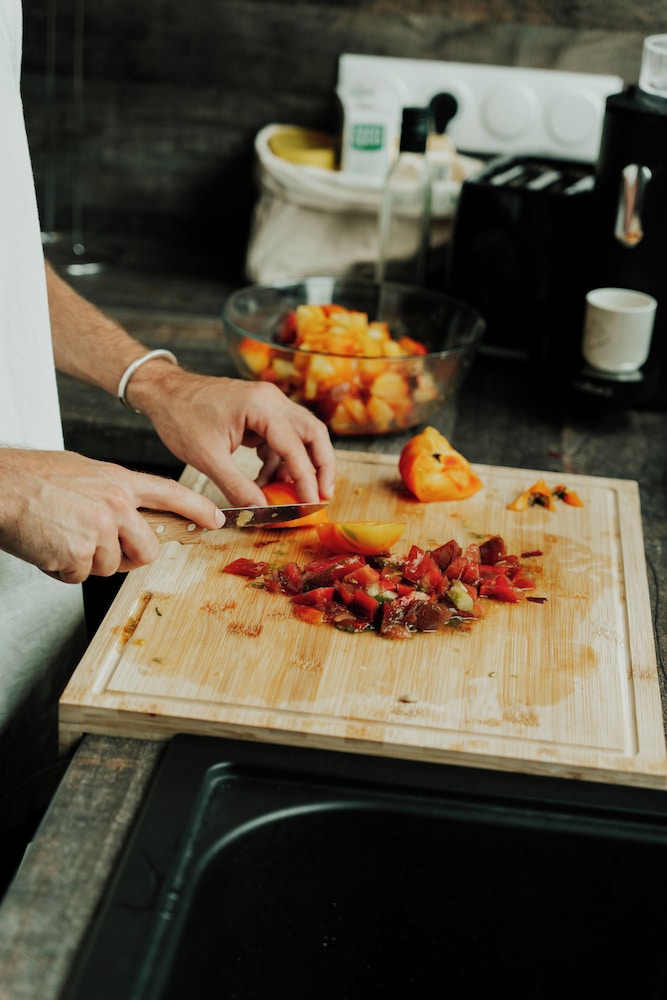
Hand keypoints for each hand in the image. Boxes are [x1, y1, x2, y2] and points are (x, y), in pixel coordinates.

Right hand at [0, 449, 223, 583]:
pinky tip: (47, 545)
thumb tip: (127, 513)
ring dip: (85, 562)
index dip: (197, 508)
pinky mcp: (80, 553)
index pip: (170, 494)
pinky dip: (62, 569)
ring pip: (110, 567)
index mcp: (118, 481)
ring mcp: (100, 530)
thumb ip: (111, 493)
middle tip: (101, 549)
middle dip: (129, 558)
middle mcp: (116, 505)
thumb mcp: (83, 472)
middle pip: (148, 550)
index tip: (216, 519)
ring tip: (60, 536)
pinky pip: (80, 576)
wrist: (0, 487)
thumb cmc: (32, 479)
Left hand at [132, 372, 336, 506]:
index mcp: (261, 405)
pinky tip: (267, 481)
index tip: (312, 503)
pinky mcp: (261, 413)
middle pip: (313, 433)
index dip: (307, 477)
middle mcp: (272, 400)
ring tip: (291, 494)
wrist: (164, 393)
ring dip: (300, 466)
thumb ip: (237, 486)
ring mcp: (268, 404)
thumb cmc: (181, 417)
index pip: (295, 445)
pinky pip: (282, 439)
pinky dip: (280, 462)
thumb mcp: (207, 458)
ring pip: (301, 436)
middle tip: (323, 496)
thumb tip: (260, 510)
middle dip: (321, 467)